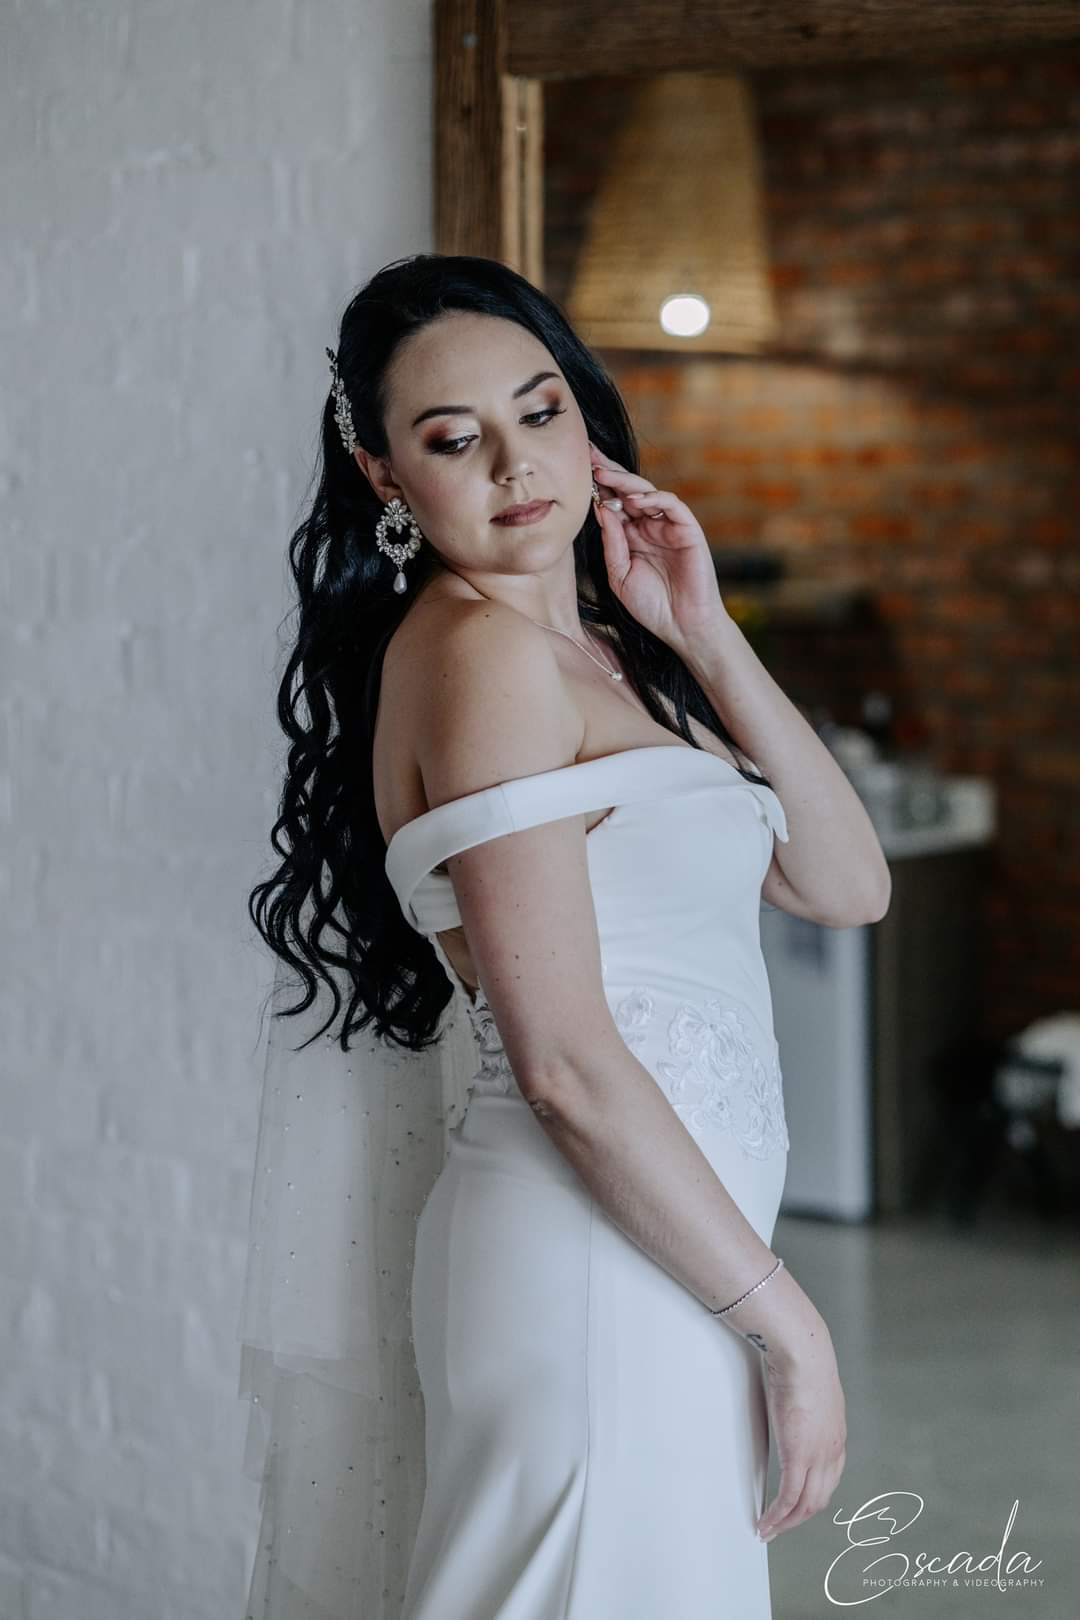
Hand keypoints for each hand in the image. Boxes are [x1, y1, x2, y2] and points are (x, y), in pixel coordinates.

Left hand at [589, 440, 729, 650]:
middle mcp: (649, 525)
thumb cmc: (651, 606)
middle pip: (627, 490)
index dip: (597, 486)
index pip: (612, 502)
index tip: (576, 469)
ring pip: (647, 492)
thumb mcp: (619, 575)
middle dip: (608, 471)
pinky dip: (654, 498)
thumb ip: (611, 542)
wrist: (682, 627)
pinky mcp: (688, 529)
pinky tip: (634, 500)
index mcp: (631, 535)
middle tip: (587, 454)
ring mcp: (669, 525)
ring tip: (602, 473)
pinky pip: (672, 505)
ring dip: (625, 481)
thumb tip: (600, 509)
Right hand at [755, 1321, 846, 1544]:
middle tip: (781, 1525)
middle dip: (800, 1517)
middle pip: (820, 1498)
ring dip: (787, 1523)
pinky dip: (777, 1516)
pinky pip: (788, 1499)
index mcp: (836, 1435)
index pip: (829, 1478)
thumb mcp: (809, 1388)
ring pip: (806, 1505)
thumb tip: (789, 1391)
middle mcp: (832, 1451)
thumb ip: (804, 1400)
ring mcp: (818, 1456)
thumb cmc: (802, 1359)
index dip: (813, 1495)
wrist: (803, 1353)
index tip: (797, 1504)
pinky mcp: (798, 1457)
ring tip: (769, 1530)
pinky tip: (765, 1523)